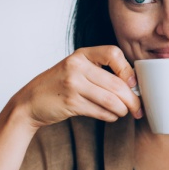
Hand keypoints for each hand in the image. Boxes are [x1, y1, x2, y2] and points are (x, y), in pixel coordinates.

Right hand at [11, 46, 142, 131]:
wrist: (30, 101)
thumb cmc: (58, 85)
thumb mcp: (75, 68)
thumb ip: (99, 71)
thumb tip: (133, 84)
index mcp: (81, 54)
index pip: (113, 53)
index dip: (127, 69)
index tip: (133, 83)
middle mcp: (77, 66)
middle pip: (116, 83)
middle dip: (132, 99)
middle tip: (138, 108)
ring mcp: (73, 85)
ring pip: (110, 100)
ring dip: (122, 110)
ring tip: (124, 112)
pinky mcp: (71, 103)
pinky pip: (100, 111)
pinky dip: (110, 116)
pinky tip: (111, 116)